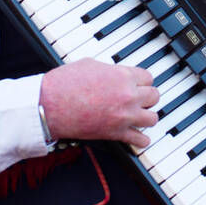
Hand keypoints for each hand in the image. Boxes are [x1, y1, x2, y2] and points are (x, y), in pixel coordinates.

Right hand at [38, 59, 159, 148]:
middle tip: (140, 99)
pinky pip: (140, 140)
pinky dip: (141, 140)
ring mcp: (124, 116)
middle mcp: (128, 95)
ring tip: (140, 116)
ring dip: (146, 116)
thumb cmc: (64, 84)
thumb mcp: (90, 64)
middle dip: (146, 97)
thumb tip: (114, 74)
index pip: (148, 77)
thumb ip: (109, 70)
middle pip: (154, 96)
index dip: (142, 81)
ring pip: (152, 118)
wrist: (51, 105)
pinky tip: (139, 137)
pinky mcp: (116, 133)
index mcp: (123, 76)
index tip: (138, 84)